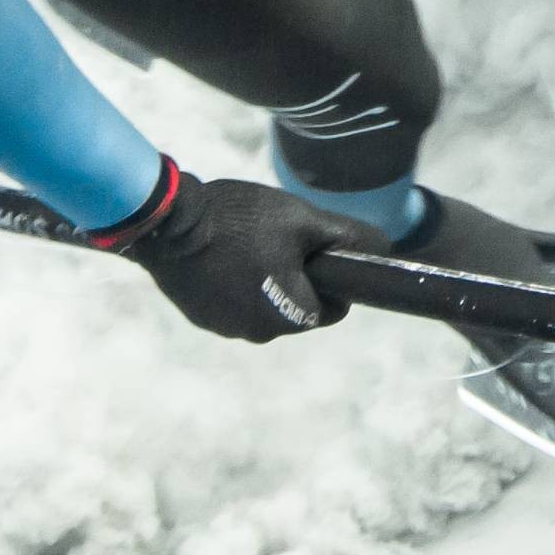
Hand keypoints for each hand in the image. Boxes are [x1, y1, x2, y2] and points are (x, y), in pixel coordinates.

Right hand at [94, 165, 357, 342]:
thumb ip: (347, 238)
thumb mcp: (303, 220)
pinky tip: (222, 252)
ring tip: (247, 242)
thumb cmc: (241, 220)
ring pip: (263, 305)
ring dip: (264, 280)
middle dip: (296, 277)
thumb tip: (385, 249)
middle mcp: (259, 334)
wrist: (169, 223)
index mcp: (291, 318)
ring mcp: (225, 328)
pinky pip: (232, 303)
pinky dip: (234, 283)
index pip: (333, 308)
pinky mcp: (200, 317)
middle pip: (297, 307)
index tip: (312, 248)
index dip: (330, 275)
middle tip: (278, 239)